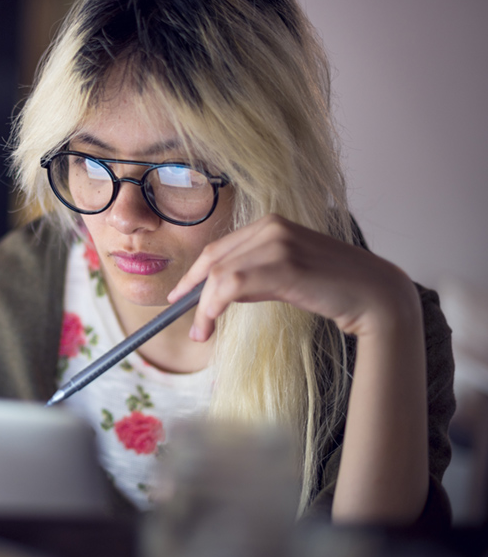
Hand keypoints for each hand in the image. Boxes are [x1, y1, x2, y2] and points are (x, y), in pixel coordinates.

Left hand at [169, 214, 428, 522]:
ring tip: (201, 332)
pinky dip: (214, 307)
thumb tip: (221, 292)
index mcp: (271, 224)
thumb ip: (256, 275)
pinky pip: (231, 285)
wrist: (376, 295)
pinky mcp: (284, 264)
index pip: (219, 248)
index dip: (194, 273)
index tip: (179, 295)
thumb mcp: (287, 274)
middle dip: (193, 292)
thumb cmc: (333, 289)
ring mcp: (278, 243)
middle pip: (214, 259)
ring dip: (203, 306)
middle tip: (186, 321)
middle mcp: (271, 227)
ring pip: (219, 273)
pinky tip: (211, 325)